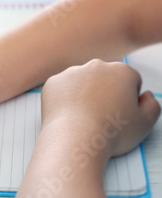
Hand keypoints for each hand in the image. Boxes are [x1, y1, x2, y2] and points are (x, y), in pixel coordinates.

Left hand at [17, 60, 159, 197]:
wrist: (75, 139)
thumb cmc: (111, 133)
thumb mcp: (145, 123)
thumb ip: (152, 105)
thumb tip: (145, 95)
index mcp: (121, 71)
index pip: (130, 80)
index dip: (128, 98)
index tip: (122, 113)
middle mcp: (95, 65)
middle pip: (105, 78)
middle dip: (106, 92)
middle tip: (103, 116)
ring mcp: (71, 72)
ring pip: (82, 81)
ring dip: (84, 94)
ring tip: (85, 117)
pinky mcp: (53, 82)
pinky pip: (62, 89)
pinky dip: (65, 99)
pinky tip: (70, 115)